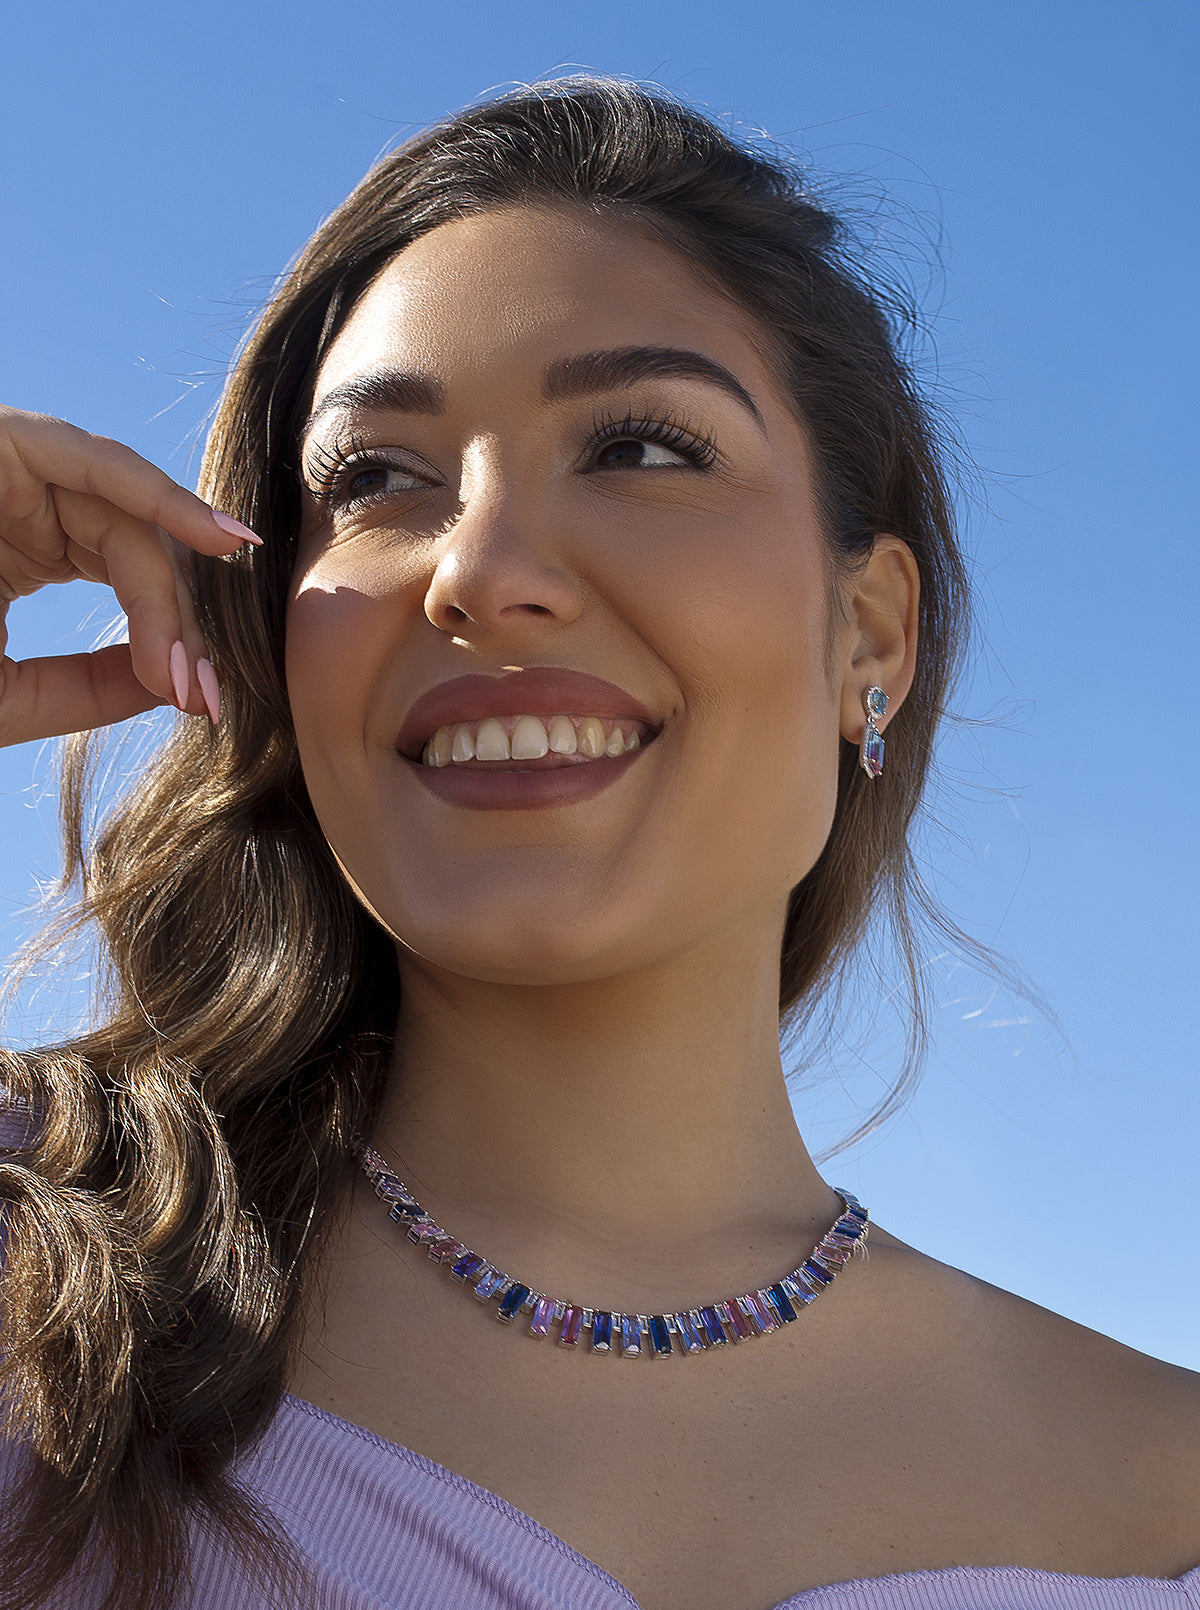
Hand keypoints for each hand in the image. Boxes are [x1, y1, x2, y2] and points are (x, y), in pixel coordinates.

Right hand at [0, 406, 259, 745]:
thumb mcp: (4, 697)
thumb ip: (84, 691)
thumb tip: (172, 686)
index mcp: (34, 548)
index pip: (134, 580)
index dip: (175, 640)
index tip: (201, 702)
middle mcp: (35, 504)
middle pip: (146, 549)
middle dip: (184, 625)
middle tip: (205, 692)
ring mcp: (21, 471)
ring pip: (130, 519)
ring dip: (173, 592)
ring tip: (195, 661)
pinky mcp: (5, 440)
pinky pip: (91, 458)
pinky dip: (156, 495)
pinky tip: (217, 538)